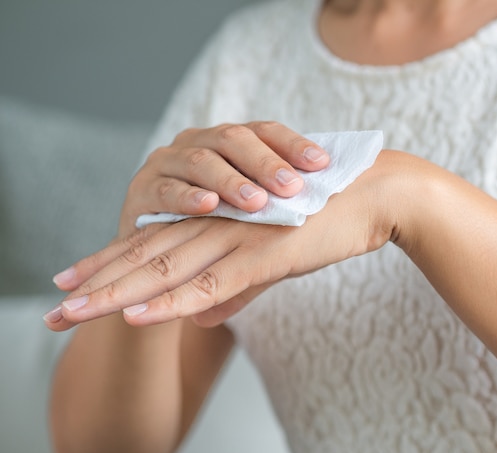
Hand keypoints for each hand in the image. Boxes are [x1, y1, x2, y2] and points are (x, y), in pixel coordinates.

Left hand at [45, 151, 403, 330]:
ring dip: (116, 293)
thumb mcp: (275, 260)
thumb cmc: (330, 219)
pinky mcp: (264, 251)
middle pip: (147, 255)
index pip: (155, 243)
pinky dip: (171, 300)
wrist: (377, 193)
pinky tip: (135, 314)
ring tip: (72, 313)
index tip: (74, 282)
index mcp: (221, 221)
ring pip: (166, 268)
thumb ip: (234, 289)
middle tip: (55, 307)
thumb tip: (200, 319)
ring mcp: (239, 235)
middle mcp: (220, 223)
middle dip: (98, 282)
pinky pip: (210, 281)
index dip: (111, 264)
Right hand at [119, 122, 329, 236]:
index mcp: (229, 140)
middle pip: (234, 139)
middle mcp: (198, 142)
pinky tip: (208, 206)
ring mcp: (168, 162)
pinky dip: (188, 197)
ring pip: (201, 161)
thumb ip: (281, 197)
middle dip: (265, 163)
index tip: (322, 164)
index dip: (293, 144)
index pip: (264, 131)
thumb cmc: (220, 228)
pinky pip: (166, 189)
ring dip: (230, 181)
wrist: (166, 259)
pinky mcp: (142, 189)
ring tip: (256, 201)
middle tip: (292, 187)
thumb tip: (335, 188)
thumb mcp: (254, 210)